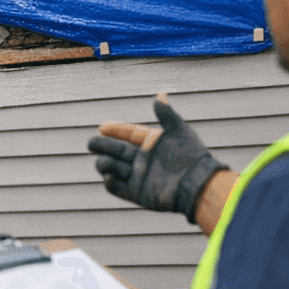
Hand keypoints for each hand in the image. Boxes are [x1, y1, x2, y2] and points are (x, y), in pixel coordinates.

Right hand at [88, 93, 228, 222]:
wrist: (198, 184)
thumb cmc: (191, 156)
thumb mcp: (179, 131)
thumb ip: (167, 114)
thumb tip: (160, 95)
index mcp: (152, 145)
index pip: (130, 134)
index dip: (116, 130)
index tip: (102, 126)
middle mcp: (143, 160)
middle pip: (117, 151)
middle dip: (103, 146)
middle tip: (91, 143)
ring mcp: (140, 178)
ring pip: (114, 169)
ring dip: (105, 164)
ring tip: (104, 162)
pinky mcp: (138, 194)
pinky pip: (118, 189)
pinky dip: (110, 184)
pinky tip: (108, 177)